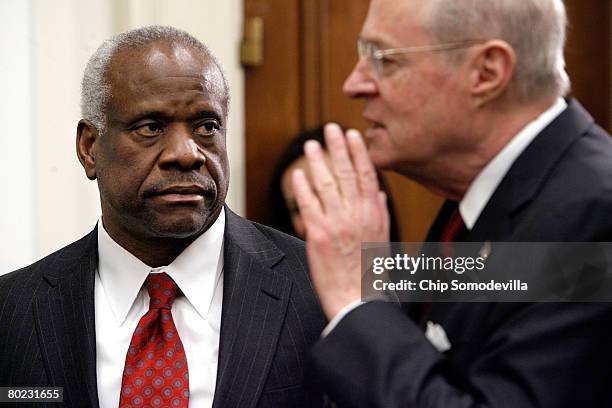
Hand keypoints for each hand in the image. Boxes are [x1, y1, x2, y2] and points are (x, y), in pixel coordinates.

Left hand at [292, 123, 389, 319]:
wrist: (357, 300)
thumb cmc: (370, 273)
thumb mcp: (383, 240)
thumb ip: (380, 213)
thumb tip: (377, 193)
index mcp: (374, 214)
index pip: (367, 175)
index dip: (359, 153)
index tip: (353, 135)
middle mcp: (357, 214)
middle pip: (347, 173)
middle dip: (338, 147)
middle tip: (331, 128)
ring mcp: (337, 223)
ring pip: (327, 184)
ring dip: (318, 161)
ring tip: (311, 145)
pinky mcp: (318, 235)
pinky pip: (308, 205)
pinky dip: (303, 187)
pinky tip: (298, 174)